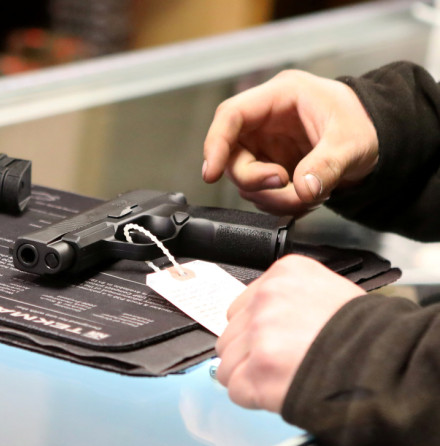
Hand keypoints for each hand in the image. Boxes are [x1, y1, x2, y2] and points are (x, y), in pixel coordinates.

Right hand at [202, 70, 378, 215]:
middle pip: (234, 155)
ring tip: (310, 195)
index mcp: (280, 97)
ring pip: (246, 180)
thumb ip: (327, 165)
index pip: (231, 116)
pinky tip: (306, 197)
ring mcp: (266, 146)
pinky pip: (261, 193)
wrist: (379, 138)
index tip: (211, 174)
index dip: (216, 144)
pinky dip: (281, 203)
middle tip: (284, 186)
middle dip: (256, 180)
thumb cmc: (365, 123)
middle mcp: (265, 121)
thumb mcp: (352, 142)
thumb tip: (301, 189)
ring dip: (273, 197)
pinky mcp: (271, 167)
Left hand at [215, 255, 364, 412]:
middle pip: (230, 336)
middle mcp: (267, 299)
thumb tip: (259, 320)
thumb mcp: (329, 293)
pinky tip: (280, 392)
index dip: (257, 332)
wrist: (387, 363)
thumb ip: (288, 300)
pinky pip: (235, 389)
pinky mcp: (259, 370)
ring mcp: (260, 334)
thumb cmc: (366, 334)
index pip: (241, 307)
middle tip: (285, 364)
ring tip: (287, 377)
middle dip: (251, 355)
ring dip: (251, 377)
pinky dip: (254, 398)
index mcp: (283, 274)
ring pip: (228, 364)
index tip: (276, 342)